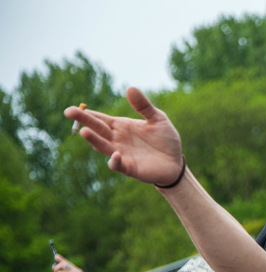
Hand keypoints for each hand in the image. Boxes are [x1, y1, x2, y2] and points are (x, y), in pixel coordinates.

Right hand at [64, 87, 182, 184]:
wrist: (176, 162)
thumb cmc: (165, 139)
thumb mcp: (158, 119)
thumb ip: (144, 106)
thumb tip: (130, 88)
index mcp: (120, 126)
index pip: (99, 118)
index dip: (86, 114)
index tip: (73, 108)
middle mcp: (117, 140)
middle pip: (96, 129)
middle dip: (83, 121)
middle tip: (68, 112)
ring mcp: (121, 154)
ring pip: (103, 147)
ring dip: (94, 140)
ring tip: (85, 132)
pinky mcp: (130, 168)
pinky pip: (118, 165)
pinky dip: (114, 161)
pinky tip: (115, 154)